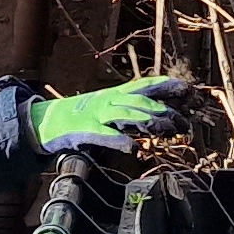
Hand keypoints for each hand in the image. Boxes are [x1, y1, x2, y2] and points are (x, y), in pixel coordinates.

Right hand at [33, 75, 197, 155]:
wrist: (46, 120)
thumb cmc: (81, 116)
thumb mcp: (108, 108)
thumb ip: (129, 111)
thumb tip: (157, 118)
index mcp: (116, 93)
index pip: (145, 85)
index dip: (166, 85)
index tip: (187, 89)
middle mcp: (110, 100)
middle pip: (143, 102)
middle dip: (166, 112)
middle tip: (185, 124)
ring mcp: (98, 114)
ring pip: (129, 113)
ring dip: (151, 122)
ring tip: (168, 132)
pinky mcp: (85, 130)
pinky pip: (106, 134)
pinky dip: (121, 141)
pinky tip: (135, 148)